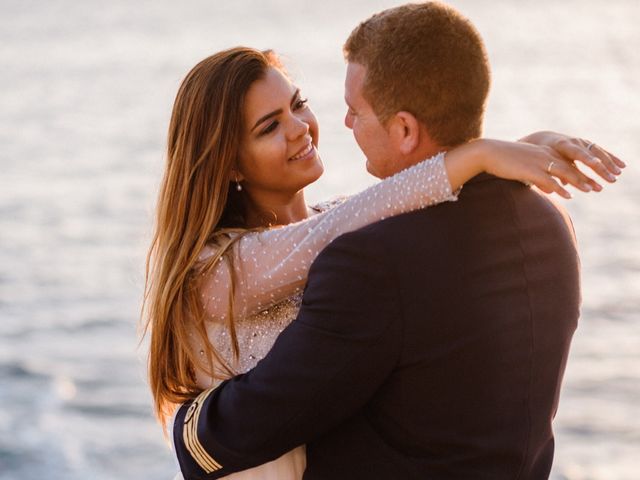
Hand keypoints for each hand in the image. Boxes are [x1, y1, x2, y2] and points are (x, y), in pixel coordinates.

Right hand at [474, 137, 623, 198]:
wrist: (489, 152)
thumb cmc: (504, 160)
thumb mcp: (525, 166)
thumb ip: (539, 176)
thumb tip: (549, 188)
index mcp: (545, 151)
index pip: (569, 161)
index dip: (582, 170)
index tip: (593, 178)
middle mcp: (545, 154)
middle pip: (571, 166)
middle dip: (587, 176)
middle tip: (600, 185)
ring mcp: (539, 162)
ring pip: (564, 172)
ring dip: (579, 182)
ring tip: (590, 190)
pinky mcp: (531, 170)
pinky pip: (550, 180)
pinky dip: (561, 188)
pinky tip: (569, 195)